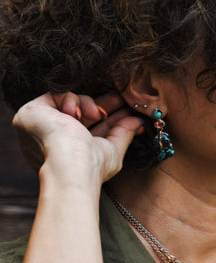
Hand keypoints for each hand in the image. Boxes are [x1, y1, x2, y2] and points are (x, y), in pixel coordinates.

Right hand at [12, 92, 142, 183]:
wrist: (69, 165)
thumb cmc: (92, 167)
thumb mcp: (113, 150)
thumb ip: (124, 133)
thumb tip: (137, 121)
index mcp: (70, 152)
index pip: (90, 129)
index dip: (108, 117)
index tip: (125, 109)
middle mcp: (53, 140)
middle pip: (80, 115)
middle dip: (102, 105)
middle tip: (121, 98)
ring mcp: (41, 127)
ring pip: (69, 103)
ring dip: (87, 104)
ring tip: (95, 114)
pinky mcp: (31, 113)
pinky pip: (54, 95)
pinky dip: (70, 99)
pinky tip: (76, 114)